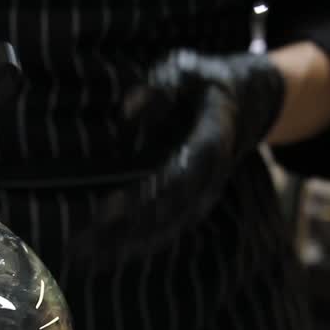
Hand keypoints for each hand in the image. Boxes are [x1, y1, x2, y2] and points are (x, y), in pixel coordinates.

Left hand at [81, 51, 283, 259]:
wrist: (249, 102)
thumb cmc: (207, 82)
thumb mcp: (188, 69)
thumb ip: (161, 86)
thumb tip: (126, 112)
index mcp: (212, 141)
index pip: (180, 176)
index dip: (147, 196)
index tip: (106, 212)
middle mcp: (210, 177)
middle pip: (169, 214)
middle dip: (125, 233)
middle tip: (80, 246)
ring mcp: (203, 196)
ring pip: (167, 230)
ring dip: (125, 248)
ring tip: (83, 259)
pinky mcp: (192, 204)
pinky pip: (165, 231)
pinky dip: (135, 246)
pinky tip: (102, 257)